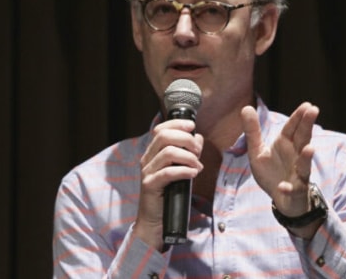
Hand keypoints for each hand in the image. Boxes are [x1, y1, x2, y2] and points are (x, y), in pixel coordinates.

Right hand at [135, 119, 203, 249]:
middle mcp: (147, 160)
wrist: (155, 221)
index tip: (192, 126)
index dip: (176, 124)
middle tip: (198, 151)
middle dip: (186, 139)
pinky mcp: (150, 186)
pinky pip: (168, 172)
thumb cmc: (169, 195)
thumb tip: (198, 138)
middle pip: (164, 137)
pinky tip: (193, 174)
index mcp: (152, 153)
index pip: (160, 129)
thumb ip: (188, 153)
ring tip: (197, 166)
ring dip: (188, 157)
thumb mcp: (180, 170)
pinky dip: (184, 171)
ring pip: (167, 153)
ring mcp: (147, 172)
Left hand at [241, 102, 319, 223]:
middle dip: (307, 126)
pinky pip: (291, 190)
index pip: (292, 128)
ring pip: (304, 165)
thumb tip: (246, 107)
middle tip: (314, 111)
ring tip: (310, 149)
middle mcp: (295, 156)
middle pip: (303, 139)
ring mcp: (297, 174)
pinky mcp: (294, 191)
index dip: (298, 117)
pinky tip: (283, 187)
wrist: (282, 200)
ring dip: (306, 158)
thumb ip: (252, 131)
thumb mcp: (257, 151)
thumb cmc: (272, 172)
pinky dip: (288, 188)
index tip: (307, 105)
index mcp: (286, 145)